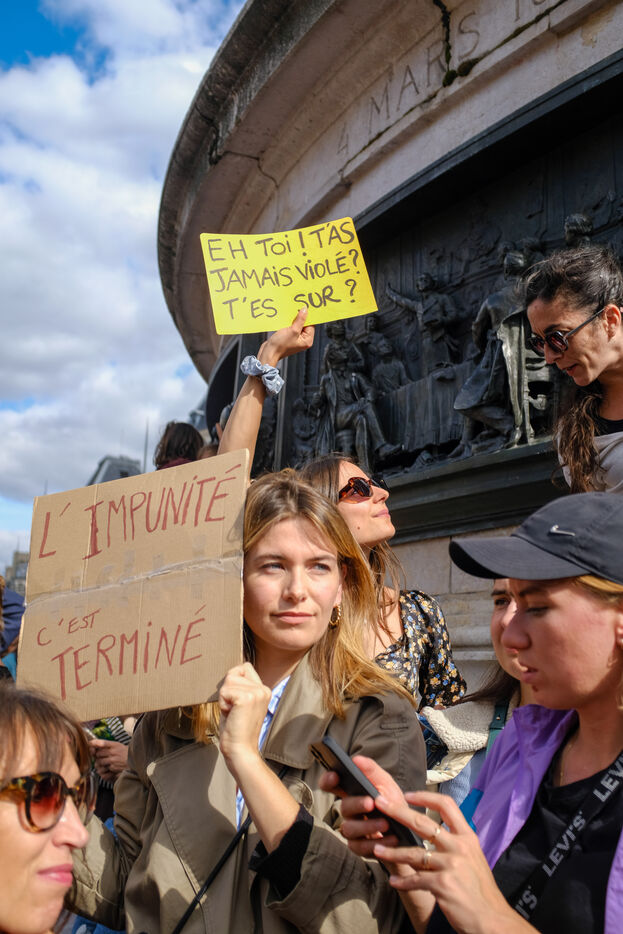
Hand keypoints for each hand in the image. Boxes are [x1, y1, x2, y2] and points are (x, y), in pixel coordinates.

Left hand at [89, 739, 128, 782]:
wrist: (136, 762)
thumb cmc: (126, 754)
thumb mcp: (118, 746)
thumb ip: (107, 745)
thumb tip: (94, 745)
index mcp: (115, 745)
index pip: (101, 743)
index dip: (93, 743)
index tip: (89, 744)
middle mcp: (113, 752)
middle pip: (97, 753)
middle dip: (97, 756)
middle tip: (100, 757)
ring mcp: (113, 760)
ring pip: (98, 762)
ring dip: (99, 764)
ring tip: (104, 764)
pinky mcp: (113, 768)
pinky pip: (102, 770)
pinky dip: (102, 771)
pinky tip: (107, 769)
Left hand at [218, 663, 270, 772]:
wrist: (241, 751)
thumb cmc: (236, 730)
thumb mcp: (240, 704)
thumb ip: (240, 687)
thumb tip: (232, 672)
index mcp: (264, 690)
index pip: (244, 667)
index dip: (234, 681)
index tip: (236, 702)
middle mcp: (263, 689)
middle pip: (234, 672)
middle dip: (227, 691)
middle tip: (234, 711)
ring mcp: (257, 692)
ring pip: (228, 681)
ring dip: (224, 699)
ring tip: (233, 714)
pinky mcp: (246, 698)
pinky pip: (224, 691)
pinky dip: (222, 704)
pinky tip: (231, 715)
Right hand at [258, 307, 313, 366]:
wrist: (269, 352)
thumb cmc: (281, 345)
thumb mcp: (293, 330)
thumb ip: (300, 320)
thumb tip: (305, 310)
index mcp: (307, 340)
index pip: (311, 325)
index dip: (307, 316)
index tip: (303, 307)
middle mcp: (303, 340)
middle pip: (304, 324)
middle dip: (300, 317)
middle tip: (296, 309)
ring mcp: (295, 339)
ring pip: (297, 325)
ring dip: (293, 319)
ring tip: (289, 314)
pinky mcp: (289, 337)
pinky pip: (291, 327)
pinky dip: (288, 323)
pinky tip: (285, 319)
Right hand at [322, 756, 435, 933]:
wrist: (408, 832)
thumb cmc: (393, 804)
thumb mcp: (386, 784)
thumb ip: (371, 770)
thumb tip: (356, 759)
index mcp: (353, 793)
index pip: (332, 784)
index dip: (328, 779)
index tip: (335, 775)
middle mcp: (349, 811)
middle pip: (343, 807)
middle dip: (356, 804)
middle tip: (371, 803)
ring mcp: (353, 830)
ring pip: (349, 829)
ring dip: (368, 826)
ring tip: (386, 824)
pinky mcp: (359, 847)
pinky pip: (360, 847)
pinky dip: (376, 844)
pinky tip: (391, 839)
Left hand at [371, 789, 531, 933]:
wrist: (492, 919)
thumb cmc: (481, 891)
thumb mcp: (473, 859)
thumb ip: (454, 845)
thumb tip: (431, 836)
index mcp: (467, 837)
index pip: (447, 805)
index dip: (425, 797)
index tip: (408, 794)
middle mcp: (459, 847)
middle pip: (423, 823)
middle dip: (398, 811)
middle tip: (380, 803)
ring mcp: (451, 865)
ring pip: (413, 853)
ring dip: (392, 853)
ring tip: (376, 850)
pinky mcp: (443, 885)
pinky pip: (416, 879)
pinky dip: (403, 882)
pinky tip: (394, 882)